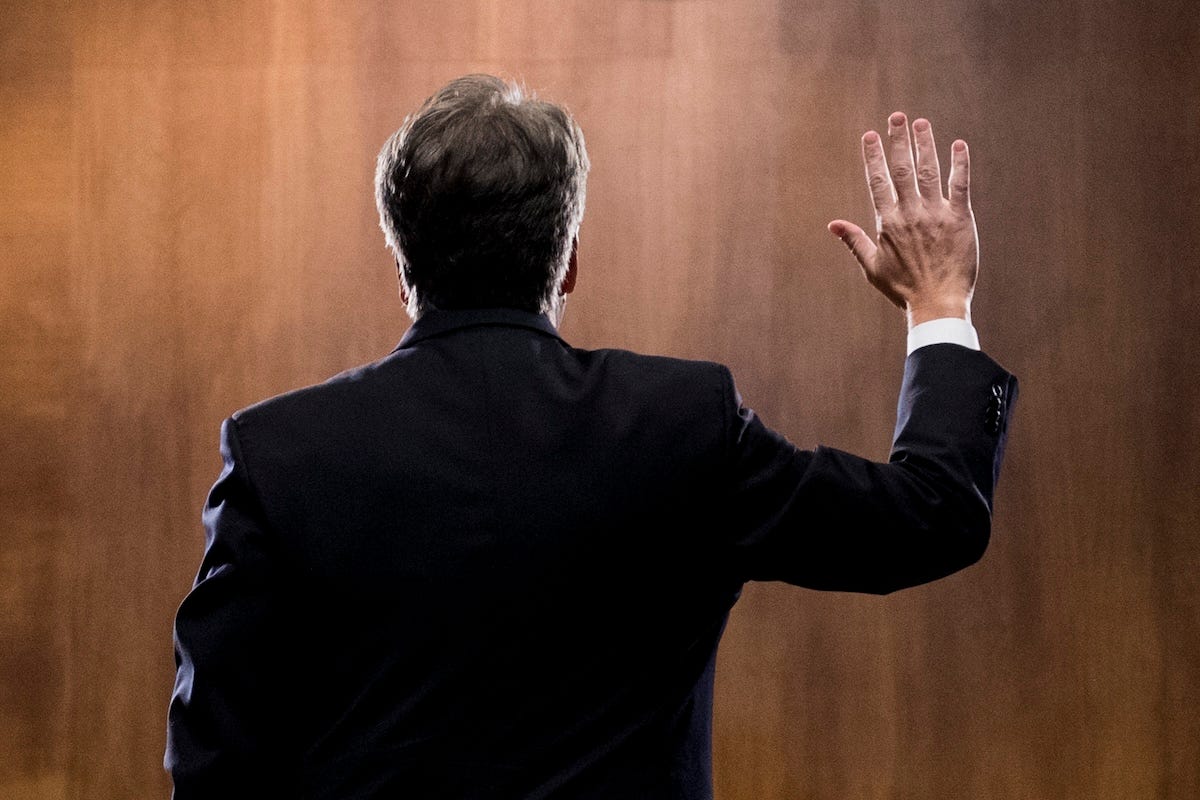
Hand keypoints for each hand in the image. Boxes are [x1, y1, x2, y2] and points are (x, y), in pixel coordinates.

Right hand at [827, 112, 977, 327]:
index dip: (873, 156)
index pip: (878, 181)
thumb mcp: (872, 266)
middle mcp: (911, 213)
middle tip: (897, 116)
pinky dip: (959, 164)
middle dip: (899, 140)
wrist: (937, 303)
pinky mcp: (960, 218)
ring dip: (925, 144)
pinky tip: (958, 144)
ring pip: (929, 171)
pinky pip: (960, 184)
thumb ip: (854, 240)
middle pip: (903, 168)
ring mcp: (936, 213)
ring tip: (921, 123)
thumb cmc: (903, 289)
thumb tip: (833, 224)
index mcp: (889, 222)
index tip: (870, 135)